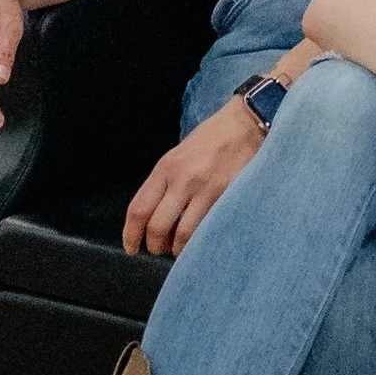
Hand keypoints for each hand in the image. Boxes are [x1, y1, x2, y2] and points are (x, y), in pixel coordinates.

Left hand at [124, 98, 266, 256]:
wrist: (245, 124)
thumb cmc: (211, 139)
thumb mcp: (178, 156)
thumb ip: (164, 183)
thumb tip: (152, 217)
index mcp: (166, 168)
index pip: (139, 209)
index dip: (131, 235)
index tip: (131, 248)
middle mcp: (182, 180)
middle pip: (157, 226)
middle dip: (155, 246)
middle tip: (159, 250)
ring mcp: (206, 189)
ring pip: (183, 234)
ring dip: (179, 249)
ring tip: (181, 248)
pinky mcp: (228, 196)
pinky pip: (209, 228)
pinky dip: (201, 240)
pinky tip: (201, 240)